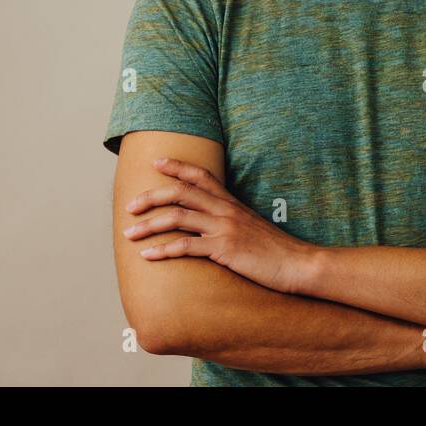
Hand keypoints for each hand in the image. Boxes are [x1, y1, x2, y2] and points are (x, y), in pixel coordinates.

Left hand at [123, 157, 319, 294]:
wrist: (297, 263)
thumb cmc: (274, 248)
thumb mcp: (251, 225)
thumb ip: (230, 219)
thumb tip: (211, 222)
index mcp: (230, 202)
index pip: (200, 175)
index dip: (176, 166)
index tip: (155, 162)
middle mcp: (224, 210)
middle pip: (180, 193)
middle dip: (150, 197)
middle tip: (129, 206)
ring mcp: (223, 228)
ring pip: (177, 217)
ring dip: (149, 225)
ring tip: (129, 234)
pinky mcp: (224, 249)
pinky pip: (186, 246)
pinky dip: (163, 250)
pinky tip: (147, 255)